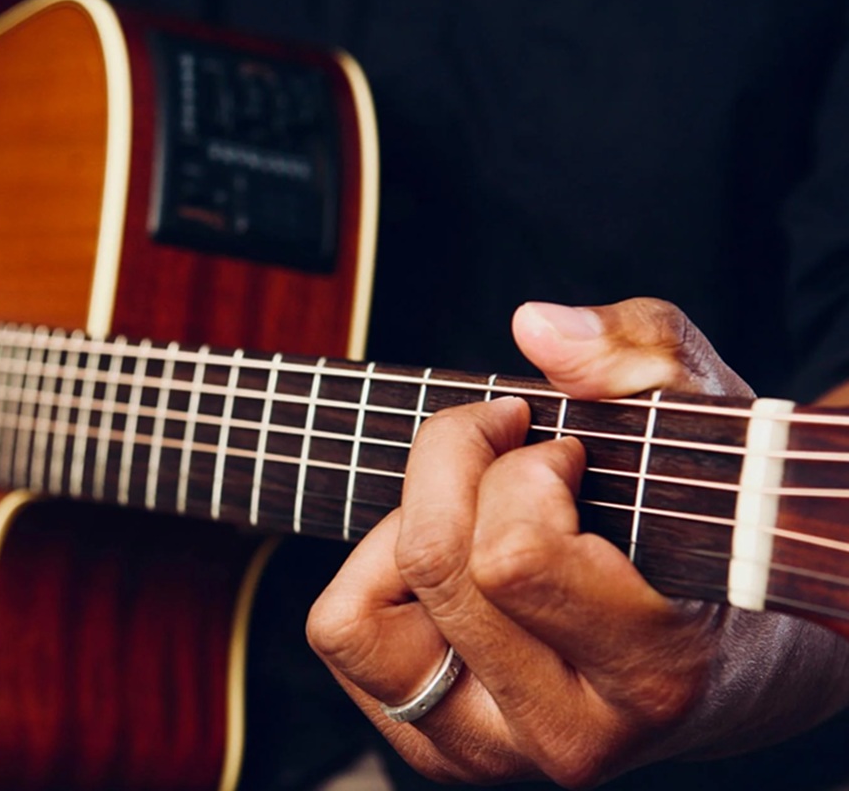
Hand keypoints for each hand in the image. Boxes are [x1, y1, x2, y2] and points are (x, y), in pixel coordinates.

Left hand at [307, 298, 848, 786]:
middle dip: (454, 466)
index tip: (562, 450)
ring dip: (402, 532)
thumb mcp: (708, 421)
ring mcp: (490, 753)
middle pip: (434, 565)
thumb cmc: (715, 534)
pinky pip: (344, 635)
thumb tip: (533, 327)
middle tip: (506, 445)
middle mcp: (564, 735)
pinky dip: (373, 574)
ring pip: (356, 618)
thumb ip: (640, 357)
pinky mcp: (438, 751)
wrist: (730, 666)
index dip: (521, 469)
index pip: (513, 555)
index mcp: (651, 673)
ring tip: (473, 513)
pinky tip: (448, 561)